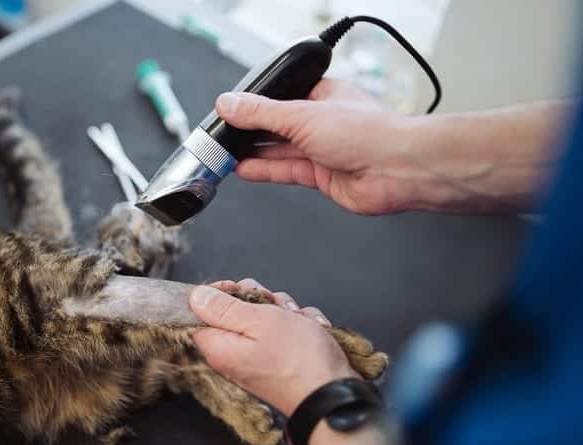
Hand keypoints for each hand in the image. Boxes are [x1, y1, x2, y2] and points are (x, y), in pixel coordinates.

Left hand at [189, 279, 357, 416]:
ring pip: (263, 317)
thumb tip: (196, 296)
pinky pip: (282, 331)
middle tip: (274, 307)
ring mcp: (256, 358)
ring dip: (284, 312)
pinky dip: (298, 325)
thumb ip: (224, 307)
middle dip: (260, 301)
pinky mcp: (277, 360)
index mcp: (219, 347)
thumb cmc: (299, 361)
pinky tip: (311, 328)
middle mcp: (233, 355)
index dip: (219, 294)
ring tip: (298, 321)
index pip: (201, 312)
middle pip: (235, 311)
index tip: (238, 290)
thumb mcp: (259, 321)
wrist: (334, 393)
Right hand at [217, 80, 566, 214]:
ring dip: (253, 154)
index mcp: (321, 95)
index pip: (278, 98)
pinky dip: (264, 170)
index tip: (227, 114)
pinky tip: (244, 170)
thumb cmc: (369, 134)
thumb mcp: (303, 115)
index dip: (252, 106)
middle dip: (249, 133)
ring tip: (224, 156)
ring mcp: (322, 149)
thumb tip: (230, 104)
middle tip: (220, 139)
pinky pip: (286, 170)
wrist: (398, 170)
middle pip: (275, 126)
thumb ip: (261, 113)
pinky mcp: (322, 175)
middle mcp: (322, 121)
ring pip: (279, 150)